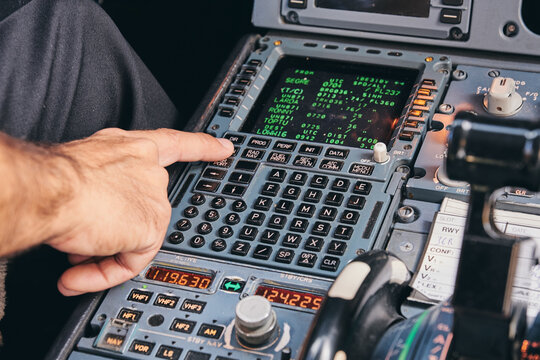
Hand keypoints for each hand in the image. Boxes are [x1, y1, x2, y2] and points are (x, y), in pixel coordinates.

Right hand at [46, 128, 232, 295]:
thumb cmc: (53, 177)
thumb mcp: (82, 170)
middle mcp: (146, 170)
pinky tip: (77, 274)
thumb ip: (102, 188)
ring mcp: (153, 198)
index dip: (202, 147)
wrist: (48, 190)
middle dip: (112, 231)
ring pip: (136, 238)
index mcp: (130, 148)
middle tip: (80, 240)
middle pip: (145, 209)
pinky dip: (103, 273)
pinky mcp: (152, 225)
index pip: (175, 144)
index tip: (224, 149)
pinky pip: (131, 262)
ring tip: (71, 253)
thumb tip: (96, 218)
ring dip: (100, 253)